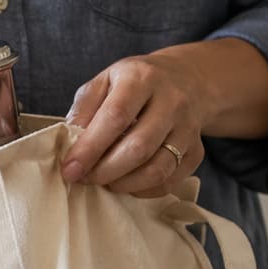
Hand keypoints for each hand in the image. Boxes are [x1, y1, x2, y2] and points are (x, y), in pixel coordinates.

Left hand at [62, 52, 209, 197]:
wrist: (186, 80)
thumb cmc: (134, 84)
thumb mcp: (104, 81)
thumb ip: (83, 109)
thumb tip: (70, 145)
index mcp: (142, 78)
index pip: (116, 116)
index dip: (90, 148)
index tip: (70, 170)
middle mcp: (172, 101)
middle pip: (138, 148)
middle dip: (104, 171)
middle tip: (84, 179)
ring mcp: (189, 128)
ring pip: (157, 169)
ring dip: (123, 184)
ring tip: (104, 181)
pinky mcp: (197, 151)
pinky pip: (169, 181)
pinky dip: (143, 190)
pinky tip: (127, 182)